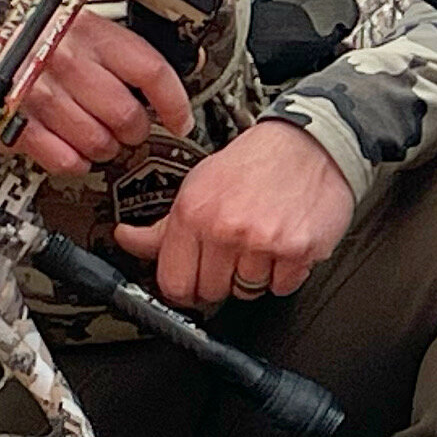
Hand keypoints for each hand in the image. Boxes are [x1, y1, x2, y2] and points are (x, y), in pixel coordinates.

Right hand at [0, 9, 191, 174]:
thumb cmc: (34, 39)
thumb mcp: (81, 28)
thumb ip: (118, 54)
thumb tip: (162, 89)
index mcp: (89, 31)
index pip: (150, 71)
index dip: (174, 103)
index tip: (180, 121)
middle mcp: (65, 58)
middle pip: (127, 114)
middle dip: (133, 131)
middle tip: (126, 130)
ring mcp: (38, 91)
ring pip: (98, 141)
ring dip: (103, 148)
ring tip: (96, 138)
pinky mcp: (15, 122)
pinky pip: (63, 158)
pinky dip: (73, 161)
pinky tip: (71, 150)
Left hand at [114, 121, 354, 312]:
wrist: (309, 145)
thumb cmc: (254, 163)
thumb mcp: (198, 186)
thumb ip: (163, 226)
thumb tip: (126, 239)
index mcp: (193, 213)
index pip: (174, 284)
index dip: (185, 288)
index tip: (194, 281)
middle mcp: (225, 228)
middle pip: (211, 292)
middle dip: (222, 278)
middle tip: (234, 252)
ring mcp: (262, 242)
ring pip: (248, 291)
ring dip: (255, 275)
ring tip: (262, 242)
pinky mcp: (297, 250)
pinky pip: (282, 287)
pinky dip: (285, 273)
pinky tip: (283, 245)